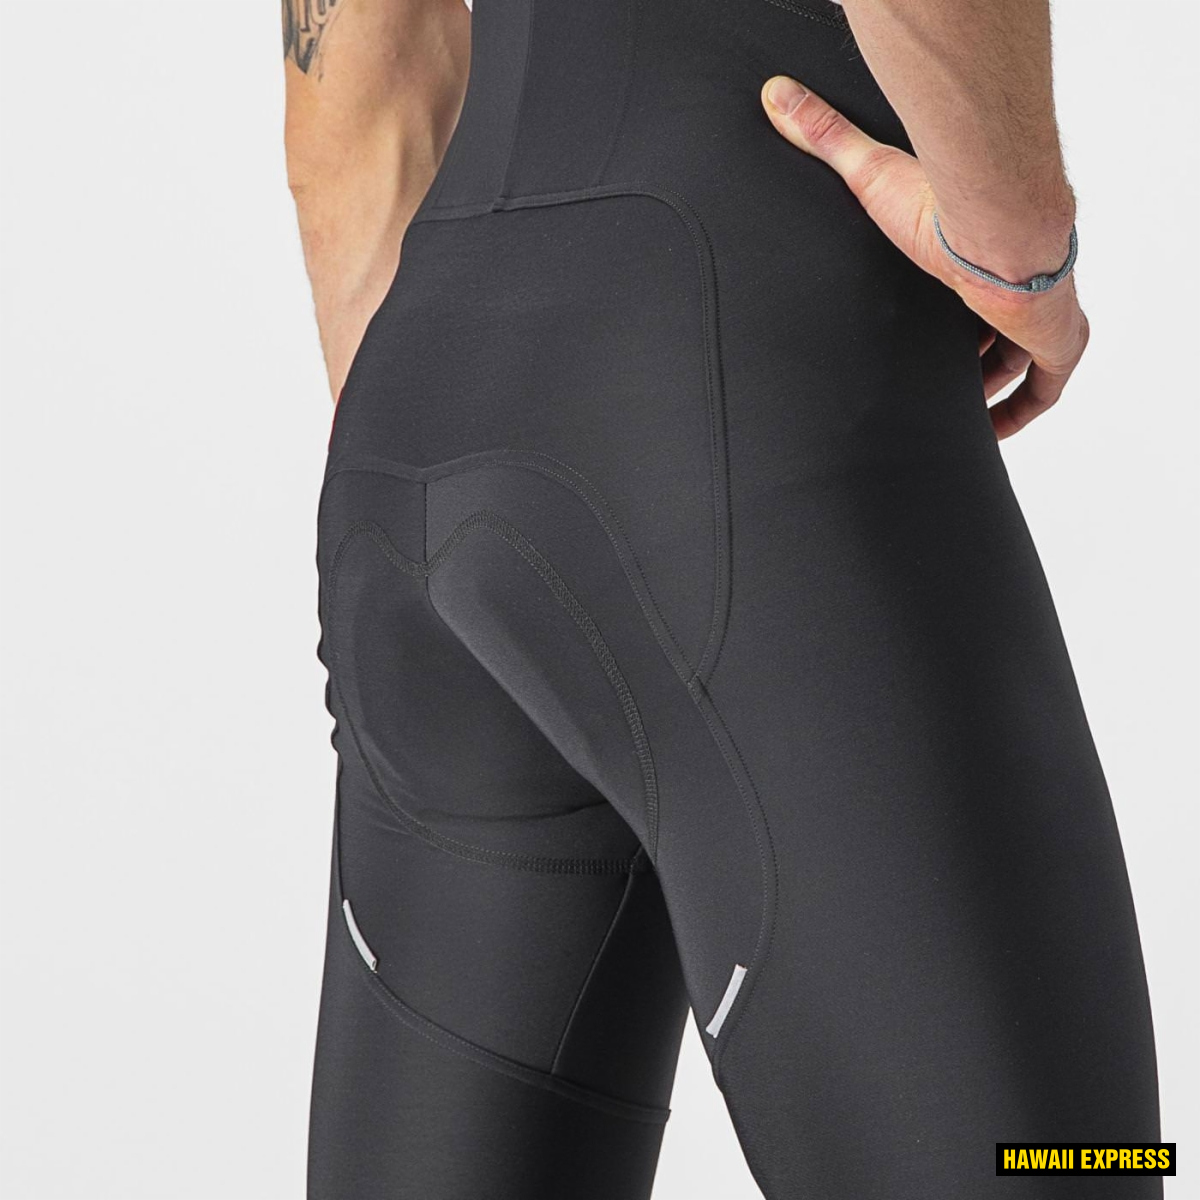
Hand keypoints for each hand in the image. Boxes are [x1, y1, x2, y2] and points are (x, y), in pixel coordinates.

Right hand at [761, 76, 1088, 438]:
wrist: (996, 227)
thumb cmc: (943, 206)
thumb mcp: (870, 172)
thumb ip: (826, 136)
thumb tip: (775, 97)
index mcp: (980, 252)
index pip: (971, 285)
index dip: (956, 312)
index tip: (932, 334)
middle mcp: (1017, 285)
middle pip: (997, 329)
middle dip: (971, 358)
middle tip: (935, 383)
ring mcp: (1042, 317)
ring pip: (1022, 365)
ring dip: (991, 387)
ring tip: (950, 413)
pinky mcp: (1057, 347)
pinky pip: (1044, 394)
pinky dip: (1020, 415)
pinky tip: (989, 433)